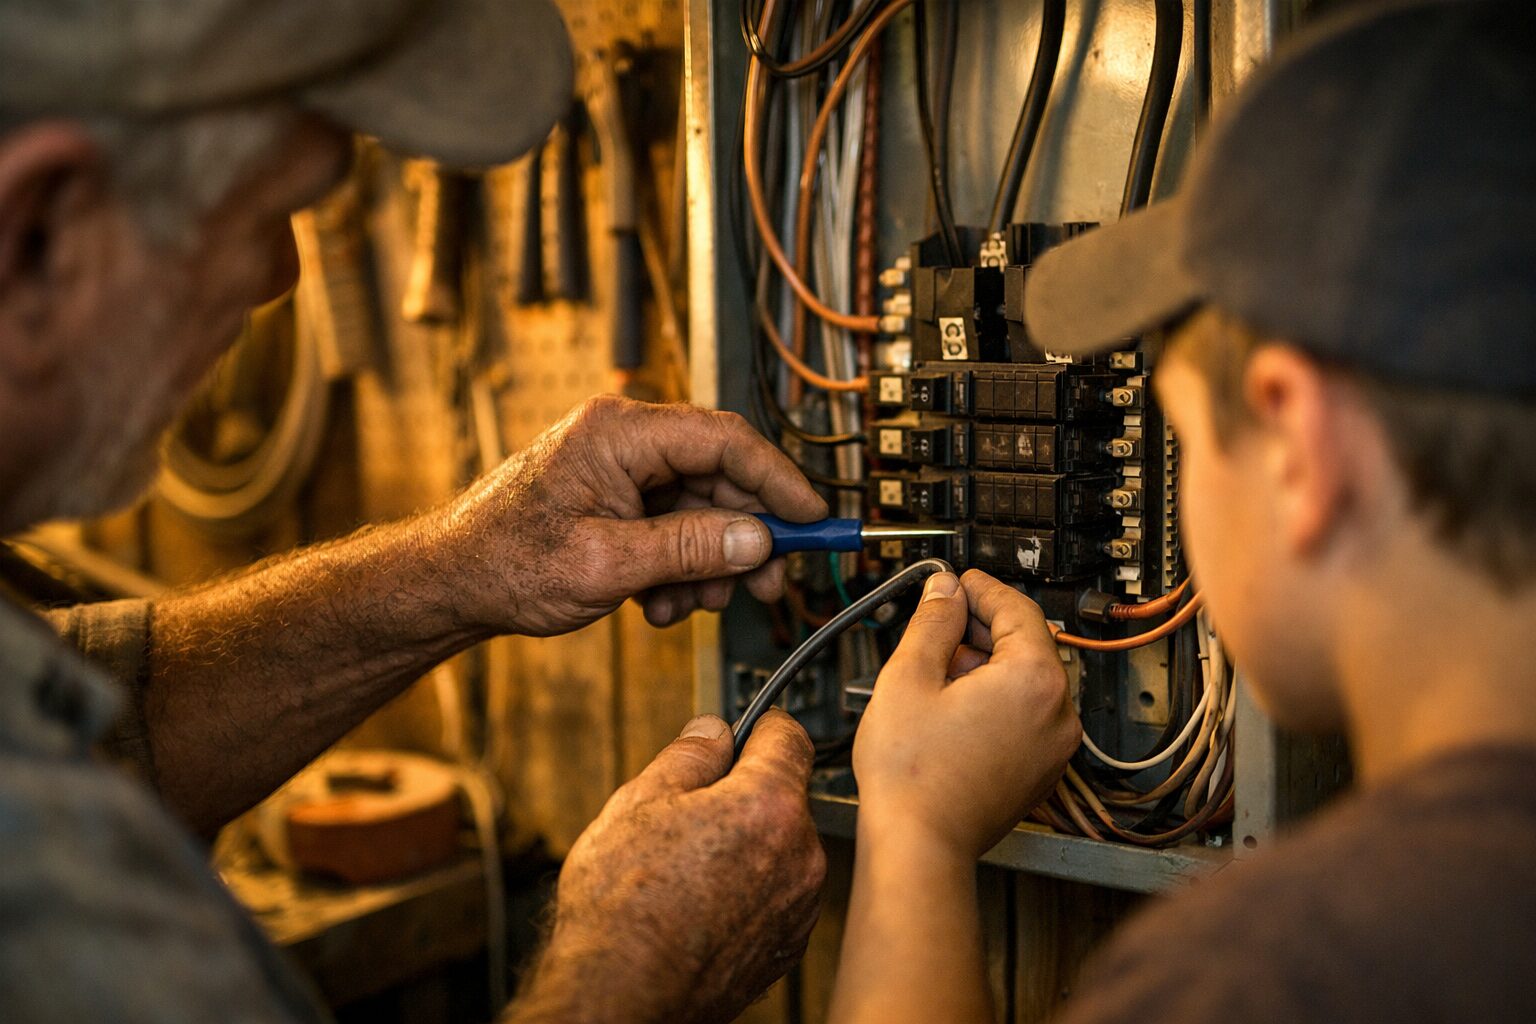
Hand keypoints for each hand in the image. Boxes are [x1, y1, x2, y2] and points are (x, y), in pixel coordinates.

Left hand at [422, 395, 826, 635]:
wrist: (450, 584)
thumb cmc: (504, 564)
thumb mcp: (608, 564)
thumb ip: (689, 548)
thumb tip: (757, 539)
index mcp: (619, 433)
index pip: (725, 441)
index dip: (778, 481)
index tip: (812, 521)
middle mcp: (623, 439)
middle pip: (718, 477)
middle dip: (743, 537)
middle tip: (766, 585)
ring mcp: (619, 468)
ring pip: (698, 508)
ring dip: (707, 562)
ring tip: (689, 605)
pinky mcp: (615, 497)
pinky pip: (670, 525)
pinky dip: (677, 567)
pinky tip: (657, 602)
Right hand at [507, 710, 826, 1023]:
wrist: (624, 998)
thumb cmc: (624, 906)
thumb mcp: (639, 803)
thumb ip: (689, 755)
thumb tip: (713, 730)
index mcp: (769, 805)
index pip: (788, 736)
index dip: (758, 727)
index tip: (739, 733)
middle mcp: (800, 854)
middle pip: (784, 796)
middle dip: (744, 794)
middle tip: (687, 813)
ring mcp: (799, 905)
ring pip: (781, 848)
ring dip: (748, 845)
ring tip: (686, 868)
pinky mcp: (787, 945)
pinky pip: (777, 895)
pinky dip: (749, 890)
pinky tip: (701, 903)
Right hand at [853, 570, 1079, 860]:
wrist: (918, 844)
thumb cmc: (912, 775)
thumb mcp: (910, 675)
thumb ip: (933, 621)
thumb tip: (945, 589)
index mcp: (1035, 680)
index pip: (1018, 608)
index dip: (981, 587)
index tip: (955, 581)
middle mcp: (1058, 713)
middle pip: (1025, 644)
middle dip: (979, 629)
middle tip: (935, 625)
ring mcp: (1053, 747)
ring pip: (1024, 682)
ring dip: (983, 667)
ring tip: (932, 677)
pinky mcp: (1039, 771)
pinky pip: (1024, 716)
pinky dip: (993, 701)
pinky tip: (949, 710)